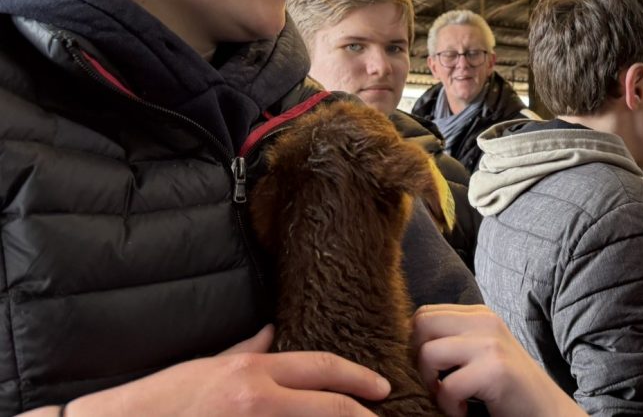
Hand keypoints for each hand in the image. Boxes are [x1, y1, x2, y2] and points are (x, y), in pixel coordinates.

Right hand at [55, 325, 390, 415]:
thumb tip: (274, 332)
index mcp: (253, 374)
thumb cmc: (163, 400)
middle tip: (381, 415)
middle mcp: (258, 401)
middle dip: (361, 413)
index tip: (380, 387)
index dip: (356, 377)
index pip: (321, 367)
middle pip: (329, 406)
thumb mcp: (209, 366)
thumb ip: (248, 350)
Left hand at [413, 305, 584, 416]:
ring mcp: (491, 344)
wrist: (547, 410)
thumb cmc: (508, 386)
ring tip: (451, 398)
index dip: (415, 343)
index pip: (424, 313)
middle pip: (421, 325)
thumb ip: (455, 338)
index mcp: (479, 315)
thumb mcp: (481, 351)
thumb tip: (407, 341)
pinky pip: (448, 387)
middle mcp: (485, 321)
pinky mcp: (495, 370)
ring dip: (431, 384)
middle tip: (436, 383)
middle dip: (418, 359)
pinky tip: (463, 411)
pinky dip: (449, 406)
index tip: (431, 369)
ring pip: (428, 353)